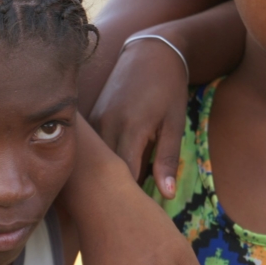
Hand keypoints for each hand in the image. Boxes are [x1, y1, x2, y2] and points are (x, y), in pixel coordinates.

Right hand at [88, 38, 190, 198]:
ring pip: (96, 159)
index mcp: (130, 129)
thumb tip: (167, 195)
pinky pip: (92, 147)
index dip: (130, 196)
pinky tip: (105, 171)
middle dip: (114, 190)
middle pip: (105, 170)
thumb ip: (167, 159)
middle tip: (123, 211)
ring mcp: (95, 120)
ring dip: (104, 175)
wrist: (150, 52)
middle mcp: (106, 125)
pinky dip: (99, 160)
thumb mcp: (174, 124)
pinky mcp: (91, 116)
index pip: (124, 175)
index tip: (139, 213)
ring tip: (112, 194)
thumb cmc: (169, 88)